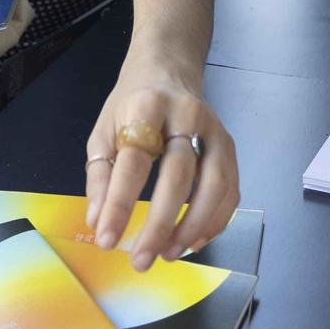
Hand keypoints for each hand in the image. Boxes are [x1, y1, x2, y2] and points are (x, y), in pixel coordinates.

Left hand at [84, 67, 239, 272]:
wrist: (169, 68)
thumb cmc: (131, 104)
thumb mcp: (103, 130)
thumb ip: (100, 176)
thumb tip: (99, 222)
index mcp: (145, 107)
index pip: (133, 161)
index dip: (120, 203)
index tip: (107, 240)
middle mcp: (186, 115)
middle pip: (178, 175)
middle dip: (160, 223)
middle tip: (141, 260)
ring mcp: (214, 130)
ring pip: (214, 185)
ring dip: (193, 227)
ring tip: (169, 254)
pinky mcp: (230, 145)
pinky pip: (231, 190)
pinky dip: (215, 221)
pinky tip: (194, 241)